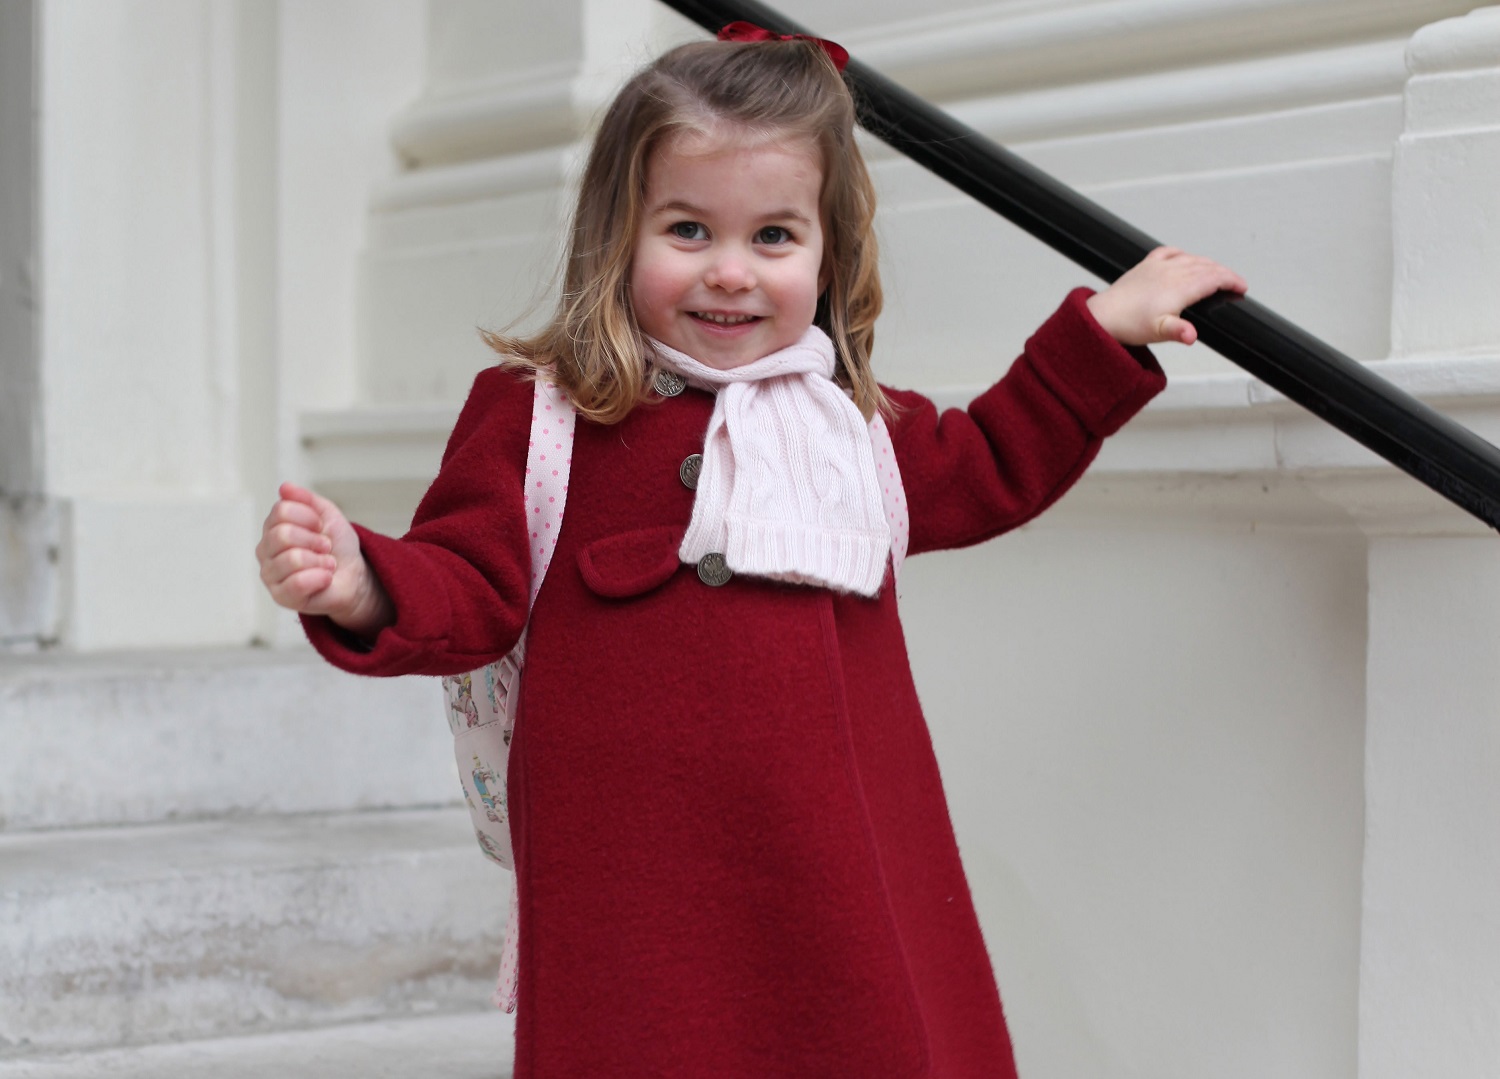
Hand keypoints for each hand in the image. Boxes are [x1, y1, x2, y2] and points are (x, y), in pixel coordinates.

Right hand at [255, 482, 392, 636]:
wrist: (355, 575)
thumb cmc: (337, 546)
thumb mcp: (327, 515)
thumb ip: (306, 500)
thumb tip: (284, 487)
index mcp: (273, 527)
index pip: (282, 510)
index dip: (309, 517)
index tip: (320, 527)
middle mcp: (265, 550)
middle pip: (283, 534)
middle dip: (315, 540)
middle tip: (325, 548)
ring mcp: (270, 575)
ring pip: (292, 559)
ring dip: (320, 560)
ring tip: (326, 564)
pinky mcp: (281, 597)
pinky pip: (297, 583)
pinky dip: (320, 578)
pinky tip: (324, 579)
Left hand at [1086, 247, 1247, 345]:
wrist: (1103, 316)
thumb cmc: (1129, 325)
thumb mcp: (1158, 332)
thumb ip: (1178, 331)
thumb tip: (1192, 335)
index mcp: (1178, 288)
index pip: (1214, 279)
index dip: (1232, 281)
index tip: (1242, 287)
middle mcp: (1171, 273)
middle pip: (1207, 266)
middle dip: (1224, 273)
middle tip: (1234, 283)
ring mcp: (1158, 266)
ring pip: (1191, 258)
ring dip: (1208, 264)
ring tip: (1216, 272)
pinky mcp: (1146, 265)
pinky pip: (1169, 252)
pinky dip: (1183, 254)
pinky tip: (1185, 257)